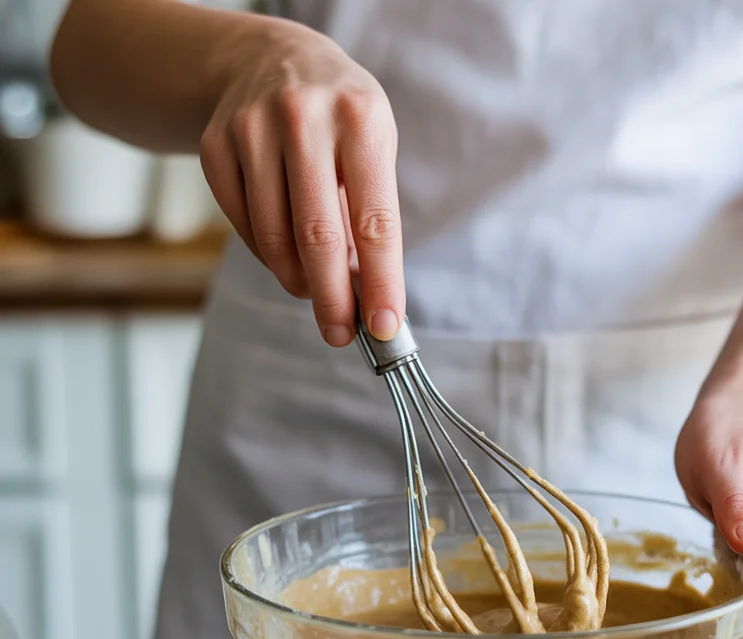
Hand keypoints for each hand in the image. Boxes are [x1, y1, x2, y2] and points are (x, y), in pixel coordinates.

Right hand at [200, 21, 402, 343]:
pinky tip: (285, 250)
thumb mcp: (371, 149)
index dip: (381, 284)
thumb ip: (369, 216)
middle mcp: (303, 118)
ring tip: (315, 287)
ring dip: (298, 279)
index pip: (375, 222)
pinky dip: (268, 254)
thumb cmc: (339, 120)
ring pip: (275, 239)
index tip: (385, 329)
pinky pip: (245, 227)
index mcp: (360, 120)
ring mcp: (251, 129)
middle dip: (332, 299)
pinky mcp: (215, 146)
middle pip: (317, 237)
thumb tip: (366, 295)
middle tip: (340, 334)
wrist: (269, 59)